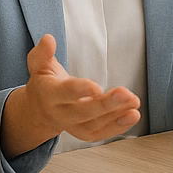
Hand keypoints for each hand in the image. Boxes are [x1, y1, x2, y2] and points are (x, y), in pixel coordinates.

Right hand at [0, 34, 140, 154]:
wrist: (39, 111)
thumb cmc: (45, 84)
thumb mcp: (38, 65)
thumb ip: (42, 53)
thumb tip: (48, 39)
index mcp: (49, 95)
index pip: (64, 93)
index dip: (80, 90)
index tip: (97, 87)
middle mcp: (60, 114)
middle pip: (83, 112)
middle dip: (105, 105)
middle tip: (126, 94)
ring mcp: (72, 126)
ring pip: (94, 124)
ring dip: (117, 115)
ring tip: (134, 102)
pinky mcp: (84, 133)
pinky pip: (101, 133)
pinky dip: (118, 126)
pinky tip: (133, 115)